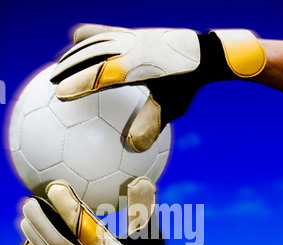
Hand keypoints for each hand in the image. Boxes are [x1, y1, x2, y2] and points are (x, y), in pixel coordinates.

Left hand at [20, 177, 192, 244]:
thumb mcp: (151, 235)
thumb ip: (143, 207)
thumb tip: (141, 180)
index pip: (81, 225)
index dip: (66, 205)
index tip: (55, 186)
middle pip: (56, 242)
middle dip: (39, 221)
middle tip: (29, 201)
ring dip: (34, 235)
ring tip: (25, 217)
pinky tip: (29, 241)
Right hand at [51, 24, 265, 151]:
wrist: (203, 53)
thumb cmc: (185, 85)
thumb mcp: (171, 108)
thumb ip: (151, 125)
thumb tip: (134, 147)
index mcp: (137, 65)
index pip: (102, 75)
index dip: (79, 83)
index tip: (60, 94)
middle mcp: (129, 46)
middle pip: (90, 54)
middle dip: (68, 67)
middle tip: (49, 82)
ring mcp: (129, 35)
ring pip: (94, 40)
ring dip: (75, 52)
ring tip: (59, 63)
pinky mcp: (131, 31)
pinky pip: (102, 32)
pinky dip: (88, 38)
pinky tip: (79, 43)